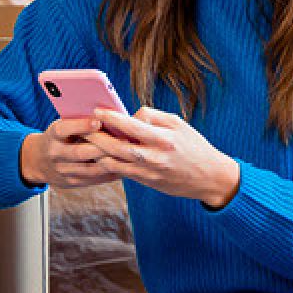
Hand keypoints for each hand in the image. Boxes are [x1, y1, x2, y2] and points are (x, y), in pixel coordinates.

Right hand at [19, 116, 117, 189]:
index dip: (81, 126)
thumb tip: (108, 114)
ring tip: (127, 157)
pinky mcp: (70, 182)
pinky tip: (122, 168)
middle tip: (123, 141)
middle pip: (80, 152)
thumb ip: (79, 121)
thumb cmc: (60, 137)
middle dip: (102, 147)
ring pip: (89, 169)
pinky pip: (93, 180)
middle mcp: (55, 153)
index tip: (98, 120)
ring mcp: (62, 170)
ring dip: (110, 163)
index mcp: (53, 135)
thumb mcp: (62, 125)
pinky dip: (109, 174)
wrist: (38, 160)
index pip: (65, 129)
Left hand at [87, 107, 241, 208]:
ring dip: (98, 153)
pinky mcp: (148, 182)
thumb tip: (131, 116)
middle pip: (119, 147)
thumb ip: (154, 117)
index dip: (112, 118)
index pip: (132, 126)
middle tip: (83, 128)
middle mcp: (156, 157)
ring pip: (117, 163)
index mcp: (165, 138)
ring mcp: (151, 172)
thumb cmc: (194, 146)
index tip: (97, 110)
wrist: (209, 177)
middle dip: (98, 137)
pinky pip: (122, 173)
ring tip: (85, 143)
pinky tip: (99, 157)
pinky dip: (108, 165)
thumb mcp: (179, 124)